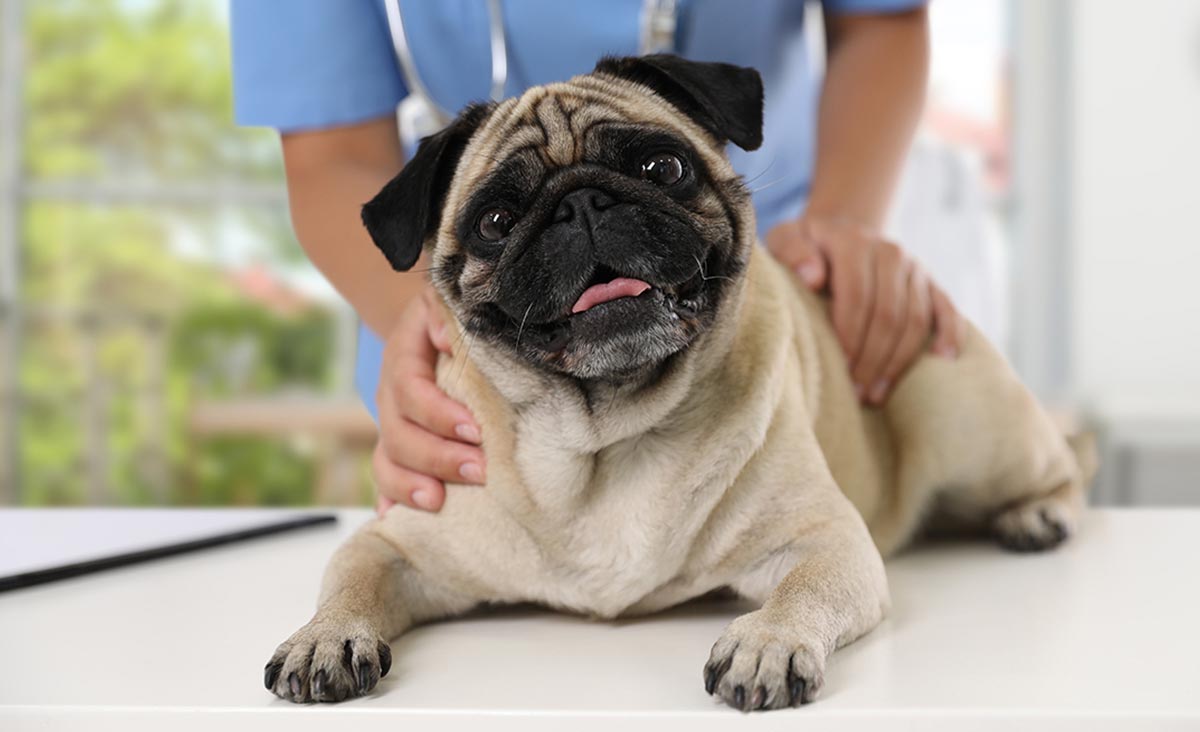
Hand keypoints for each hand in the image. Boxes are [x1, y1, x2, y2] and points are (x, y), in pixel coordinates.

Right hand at [372, 286, 484, 515]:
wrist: (424, 331)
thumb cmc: (445, 323)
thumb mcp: (443, 305)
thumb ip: (445, 317)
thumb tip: (449, 339)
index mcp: (403, 362)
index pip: (412, 391)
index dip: (438, 414)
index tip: (474, 429)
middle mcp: (390, 398)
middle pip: (399, 435)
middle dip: (437, 457)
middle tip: (479, 470)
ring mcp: (390, 426)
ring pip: (386, 462)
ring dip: (410, 486)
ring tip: (438, 503)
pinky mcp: (396, 448)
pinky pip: (385, 478)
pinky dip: (389, 500)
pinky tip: (395, 521)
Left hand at [766, 215, 962, 404]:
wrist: (840, 233)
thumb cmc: (805, 247)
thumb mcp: (786, 240)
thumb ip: (792, 253)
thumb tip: (813, 278)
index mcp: (854, 242)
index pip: (858, 295)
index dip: (850, 335)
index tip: (839, 368)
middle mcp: (891, 252)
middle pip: (889, 313)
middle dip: (872, 359)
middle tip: (855, 394)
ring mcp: (915, 268)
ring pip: (916, 319)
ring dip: (898, 362)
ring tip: (875, 396)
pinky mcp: (931, 283)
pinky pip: (947, 310)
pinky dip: (950, 334)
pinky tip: (943, 361)